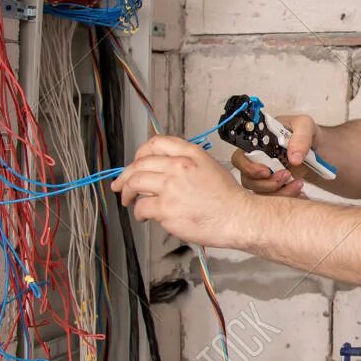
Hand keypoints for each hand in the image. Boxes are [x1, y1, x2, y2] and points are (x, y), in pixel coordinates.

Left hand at [109, 135, 257, 248]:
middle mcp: (179, 166)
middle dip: (125, 176)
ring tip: (129, 201)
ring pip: (135, 183)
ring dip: (128, 193)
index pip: (155, 143)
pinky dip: (139, 213)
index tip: (135, 163)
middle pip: (139, 164)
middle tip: (121, 185)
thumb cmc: (227, 198)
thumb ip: (185, 163)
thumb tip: (159, 171)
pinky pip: (142, 207)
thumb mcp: (209, 167)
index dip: (140, 154)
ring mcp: (171, 187)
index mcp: (190, 154)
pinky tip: (145, 217)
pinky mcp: (166, 208)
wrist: (239, 217)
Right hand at [230, 113, 315, 197]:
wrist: (319, 147)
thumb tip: (294, 157)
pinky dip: (288, 196)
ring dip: (279, 192)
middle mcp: (257, 160)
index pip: (240, 158)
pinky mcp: (277, 186)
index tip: (266, 171)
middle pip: (248, 180)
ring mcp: (266, 176)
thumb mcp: (305, 125)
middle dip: (266, 184)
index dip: (248, 168)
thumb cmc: (305, 132)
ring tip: (298, 183)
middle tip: (286, 176)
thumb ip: (301, 137)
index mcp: (257, 143)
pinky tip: (300, 190)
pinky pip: (275, 198)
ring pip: (261, 192)